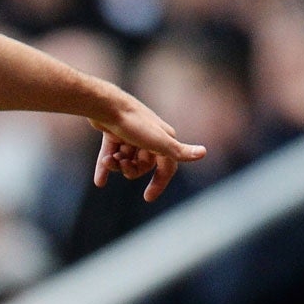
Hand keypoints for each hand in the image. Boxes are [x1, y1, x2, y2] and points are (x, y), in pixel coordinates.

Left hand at [91, 98, 205, 200]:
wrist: (107, 106)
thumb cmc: (135, 125)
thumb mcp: (159, 142)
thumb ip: (179, 152)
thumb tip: (204, 153)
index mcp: (164, 139)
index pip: (166, 167)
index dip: (159, 182)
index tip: (147, 198)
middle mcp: (149, 137)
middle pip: (142, 166)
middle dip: (131, 169)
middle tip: (122, 164)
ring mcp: (130, 134)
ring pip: (125, 159)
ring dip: (116, 164)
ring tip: (109, 160)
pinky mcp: (113, 132)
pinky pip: (109, 153)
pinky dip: (105, 167)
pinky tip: (100, 182)